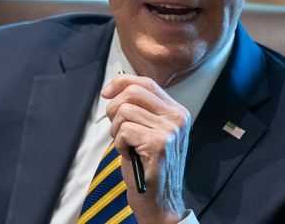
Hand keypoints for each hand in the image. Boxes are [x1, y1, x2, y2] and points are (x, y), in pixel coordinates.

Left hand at [102, 73, 190, 223]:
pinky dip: (119, 144)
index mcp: (177, 111)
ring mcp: (170, 130)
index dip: (122, 82)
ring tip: (127, 146)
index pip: (147, 83)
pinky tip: (129, 155)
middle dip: (114, 108)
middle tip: (117, 128)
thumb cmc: (150, 167)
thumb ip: (141, 109)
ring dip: (117, 131)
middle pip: (133, 92)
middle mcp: (177, 117)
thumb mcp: (150, 131)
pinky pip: (124, 130)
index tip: (107, 92)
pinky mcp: (159, 143)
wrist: (161, 201)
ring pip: (124, 111)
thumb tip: (116, 89)